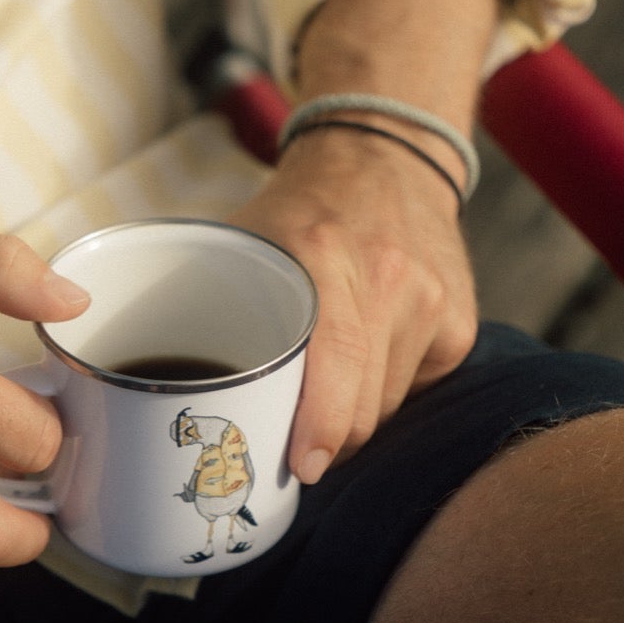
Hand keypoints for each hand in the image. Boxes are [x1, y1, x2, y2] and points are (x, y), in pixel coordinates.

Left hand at [232, 128, 476, 482]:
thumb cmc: (297, 212)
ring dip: (352, 418)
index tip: (301, 466)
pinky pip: (416, 391)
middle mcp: (388, 277)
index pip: (335, 363)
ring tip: (324, 390)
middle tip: (292, 447)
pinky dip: (387, 392)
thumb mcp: (244, 240)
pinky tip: (367, 359)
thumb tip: (162, 395)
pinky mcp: (460, 323)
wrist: (384, 156)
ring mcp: (432, 301)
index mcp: (323, 254)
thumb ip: (211, 306)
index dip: (318, 429)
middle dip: (324, 443)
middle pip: (361, 409)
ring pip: (387, 409)